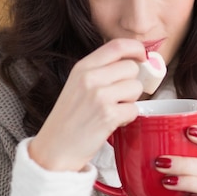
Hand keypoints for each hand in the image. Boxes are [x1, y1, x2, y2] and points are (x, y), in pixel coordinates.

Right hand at [28, 38, 146, 171]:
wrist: (54, 149)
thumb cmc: (69, 118)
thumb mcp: (78, 84)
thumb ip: (101, 70)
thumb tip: (133, 61)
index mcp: (83, 67)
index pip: (118, 45)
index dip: (136, 48)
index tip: (142, 56)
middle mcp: (90, 78)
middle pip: (131, 67)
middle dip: (131, 82)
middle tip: (119, 97)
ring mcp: (99, 96)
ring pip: (136, 87)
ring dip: (130, 101)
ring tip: (112, 109)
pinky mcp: (108, 115)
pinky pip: (134, 109)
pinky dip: (128, 118)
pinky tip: (112, 122)